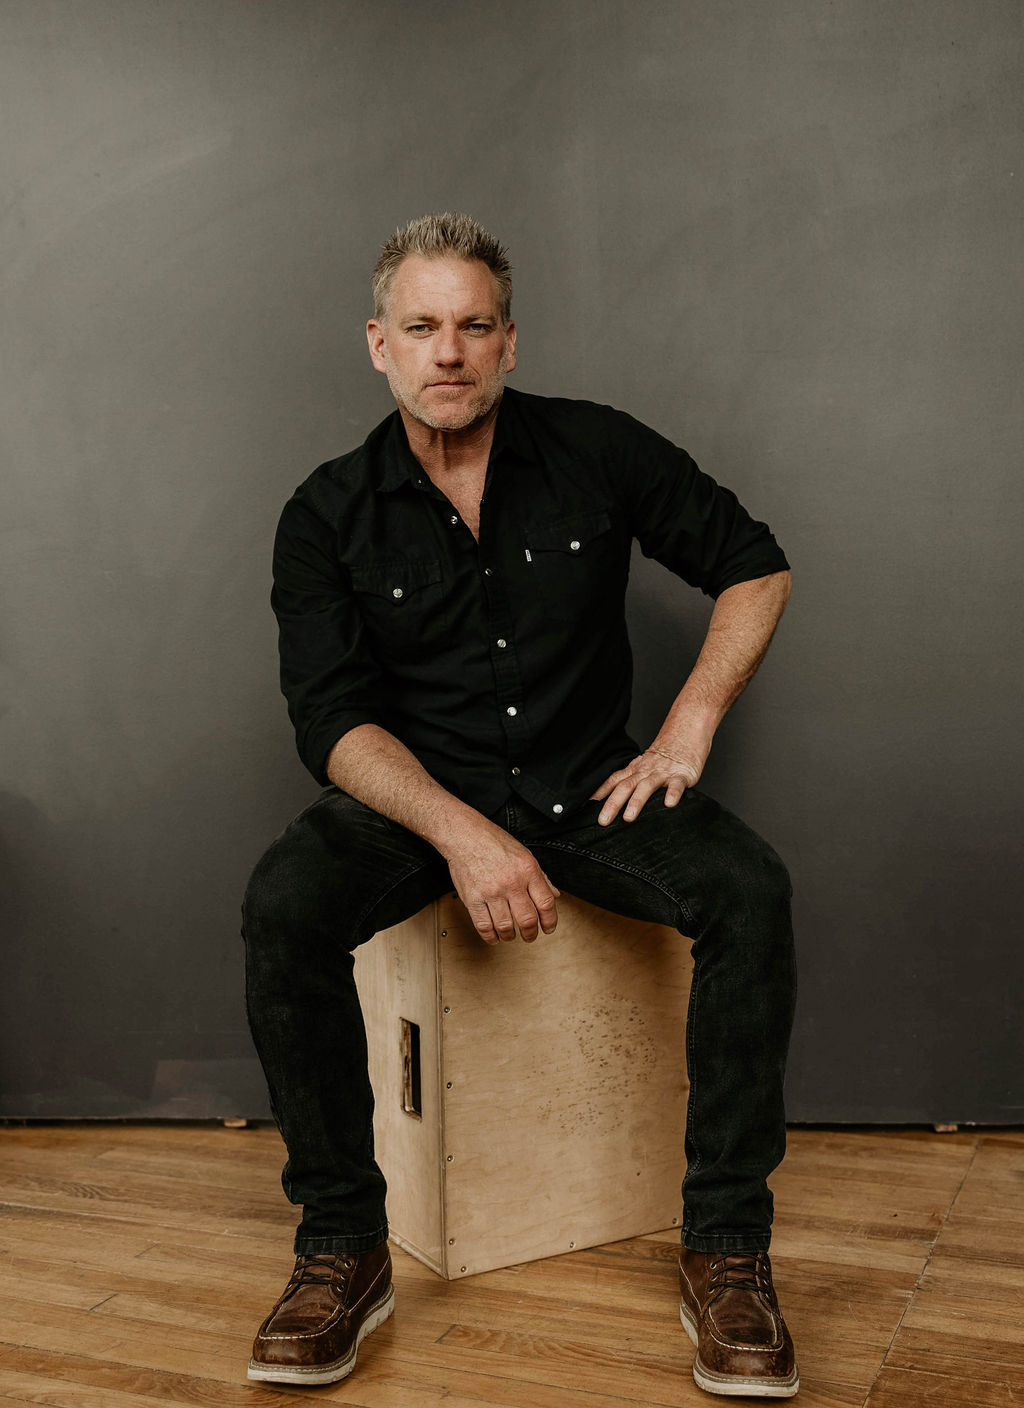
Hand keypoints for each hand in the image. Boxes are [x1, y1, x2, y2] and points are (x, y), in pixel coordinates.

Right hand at [444, 820, 559, 945]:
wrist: (465, 836)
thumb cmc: (494, 842)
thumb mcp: (525, 854)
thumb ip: (541, 877)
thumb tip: (554, 894)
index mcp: (528, 870)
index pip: (546, 903)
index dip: (550, 921)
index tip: (548, 928)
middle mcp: (511, 882)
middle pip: (527, 919)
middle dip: (530, 933)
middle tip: (529, 936)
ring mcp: (491, 891)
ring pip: (505, 926)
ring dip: (510, 936)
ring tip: (510, 935)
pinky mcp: (473, 898)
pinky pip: (484, 926)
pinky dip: (490, 936)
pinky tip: (494, 936)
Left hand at [590, 744, 705, 826]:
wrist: (682, 740)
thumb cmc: (660, 761)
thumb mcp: (640, 768)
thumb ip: (628, 782)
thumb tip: (608, 802)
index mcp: (634, 771)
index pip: (614, 781)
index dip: (601, 792)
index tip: (589, 806)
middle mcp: (645, 772)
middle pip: (625, 787)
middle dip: (613, 804)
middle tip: (603, 821)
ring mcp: (662, 774)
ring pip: (647, 787)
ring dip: (636, 802)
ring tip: (629, 818)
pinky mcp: (680, 776)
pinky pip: (676, 785)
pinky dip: (672, 794)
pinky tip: (669, 804)